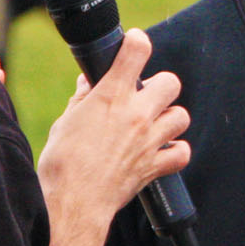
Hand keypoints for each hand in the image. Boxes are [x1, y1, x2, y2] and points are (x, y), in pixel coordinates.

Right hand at [37, 29, 189, 228]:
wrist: (73, 202)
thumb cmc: (62, 163)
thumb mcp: (66, 121)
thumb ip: (83, 98)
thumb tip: (89, 81)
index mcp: (111, 96)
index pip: (137, 51)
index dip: (137, 42)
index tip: (134, 45)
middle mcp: (136, 114)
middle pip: (170, 82)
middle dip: (159, 86)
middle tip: (144, 96)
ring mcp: (149, 140)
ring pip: (181, 116)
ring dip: (170, 118)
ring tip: (154, 125)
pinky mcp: (154, 166)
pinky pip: (182, 153)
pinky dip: (176, 152)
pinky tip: (162, 151)